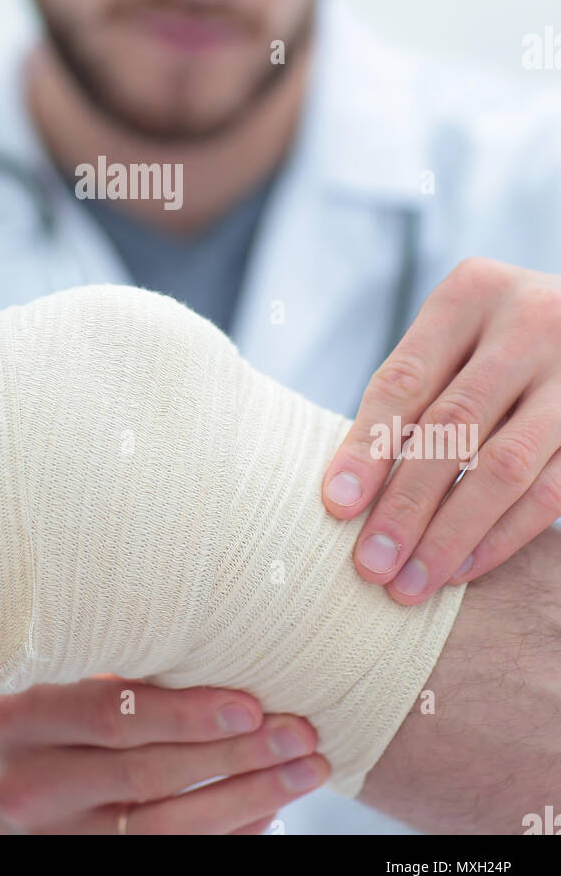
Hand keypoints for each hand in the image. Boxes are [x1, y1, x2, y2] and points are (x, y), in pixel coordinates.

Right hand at [0, 676, 327, 834]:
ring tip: (302, 771)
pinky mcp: (80, 868)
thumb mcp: (48, 679)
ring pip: (164, 829)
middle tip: (299, 734)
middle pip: (148, 776)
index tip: (251, 704)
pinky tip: (268, 810)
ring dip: (245, 799)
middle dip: (234, 757)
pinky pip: (165, 860)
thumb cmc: (29, 719)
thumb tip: (218, 645)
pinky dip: (224, 836)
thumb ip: (114, 668)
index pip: (114, 717)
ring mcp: (55, 840)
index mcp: (23, 719)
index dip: (187, 713)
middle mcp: (33, 785)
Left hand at [322, 258, 560, 603]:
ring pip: (504, 466)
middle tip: (370, 565)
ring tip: (411, 583)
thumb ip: (412, 395)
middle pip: (452, 427)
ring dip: (452, 534)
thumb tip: (345, 494)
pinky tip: (464, 568)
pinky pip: (550, 491)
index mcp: (471, 292)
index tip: (336, 506)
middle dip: (405, 504)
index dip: (367, 446)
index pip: (406, 379)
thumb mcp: (456, 337)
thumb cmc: (497, 343)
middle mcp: (528, 321)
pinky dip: (503, 537)